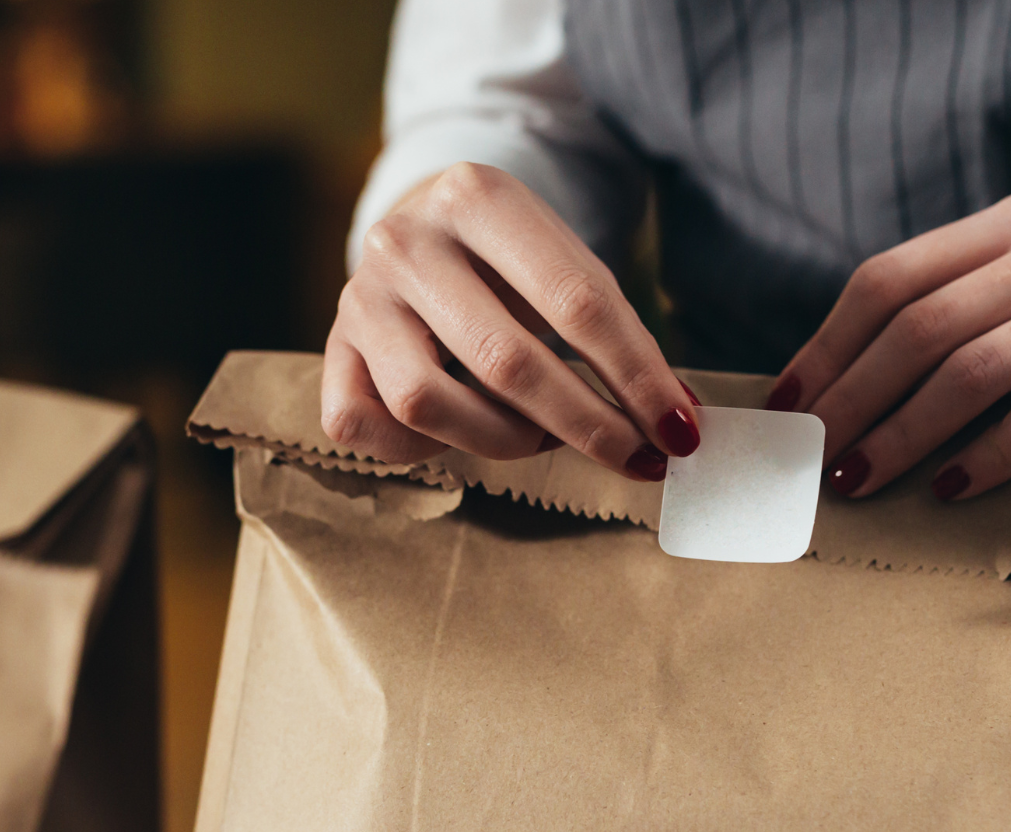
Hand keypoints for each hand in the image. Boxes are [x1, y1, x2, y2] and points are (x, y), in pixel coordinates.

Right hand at [324, 163, 699, 481]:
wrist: (420, 231)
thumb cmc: (510, 262)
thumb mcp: (562, 262)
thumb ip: (610, 328)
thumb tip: (672, 414)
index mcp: (477, 196)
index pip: (575, 300)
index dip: (636, 375)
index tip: (679, 428)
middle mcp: (406, 240)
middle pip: (508, 360)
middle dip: (587, 424)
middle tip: (637, 456)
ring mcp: (360, 297)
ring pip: (430, 403)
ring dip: (505, 440)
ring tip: (542, 436)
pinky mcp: (331, 350)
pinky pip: (366, 425)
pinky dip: (417, 449)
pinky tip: (457, 435)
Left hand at [777, 191, 1010, 500]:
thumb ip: (938, 327)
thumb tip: (813, 397)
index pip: (892, 278)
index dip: (830, 346)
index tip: (787, 406)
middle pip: (925, 325)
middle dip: (857, 400)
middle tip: (817, 460)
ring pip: (978, 368)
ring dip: (906, 435)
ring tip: (862, 481)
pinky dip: (987, 457)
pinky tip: (948, 491)